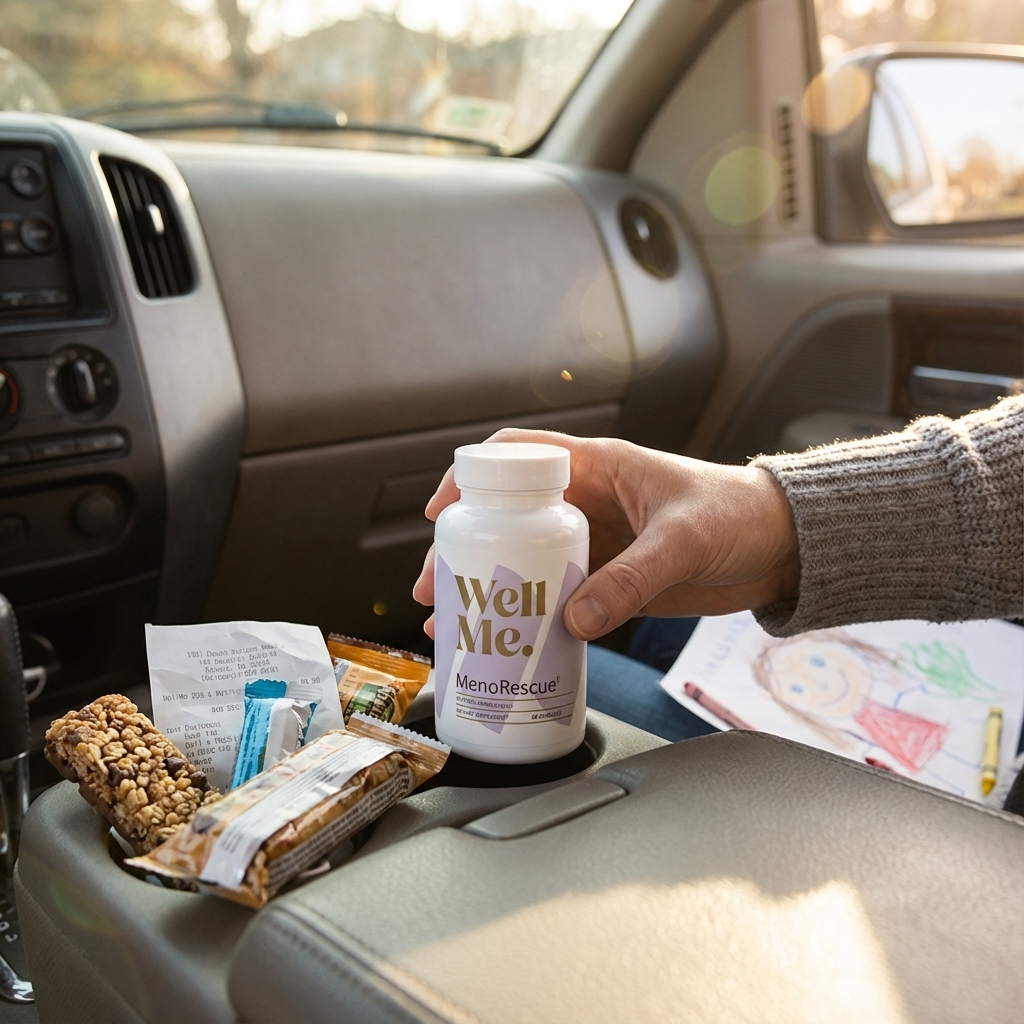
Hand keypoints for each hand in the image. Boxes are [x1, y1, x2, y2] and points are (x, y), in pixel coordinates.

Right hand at [412, 429, 799, 640]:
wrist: (782, 547)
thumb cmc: (740, 515)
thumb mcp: (683, 540)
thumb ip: (632, 579)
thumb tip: (575, 619)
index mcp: (599, 466)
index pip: (518, 456)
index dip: (472, 477)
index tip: (441, 512)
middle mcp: (588, 501)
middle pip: (507, 518)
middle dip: (465, 550)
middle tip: (434, 587)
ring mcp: (597, 543)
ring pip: (526, 561)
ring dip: (489, 589)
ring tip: (453, 621)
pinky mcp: (612, 579)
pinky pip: (559, 596)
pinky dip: (530, 616)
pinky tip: (510, 639)